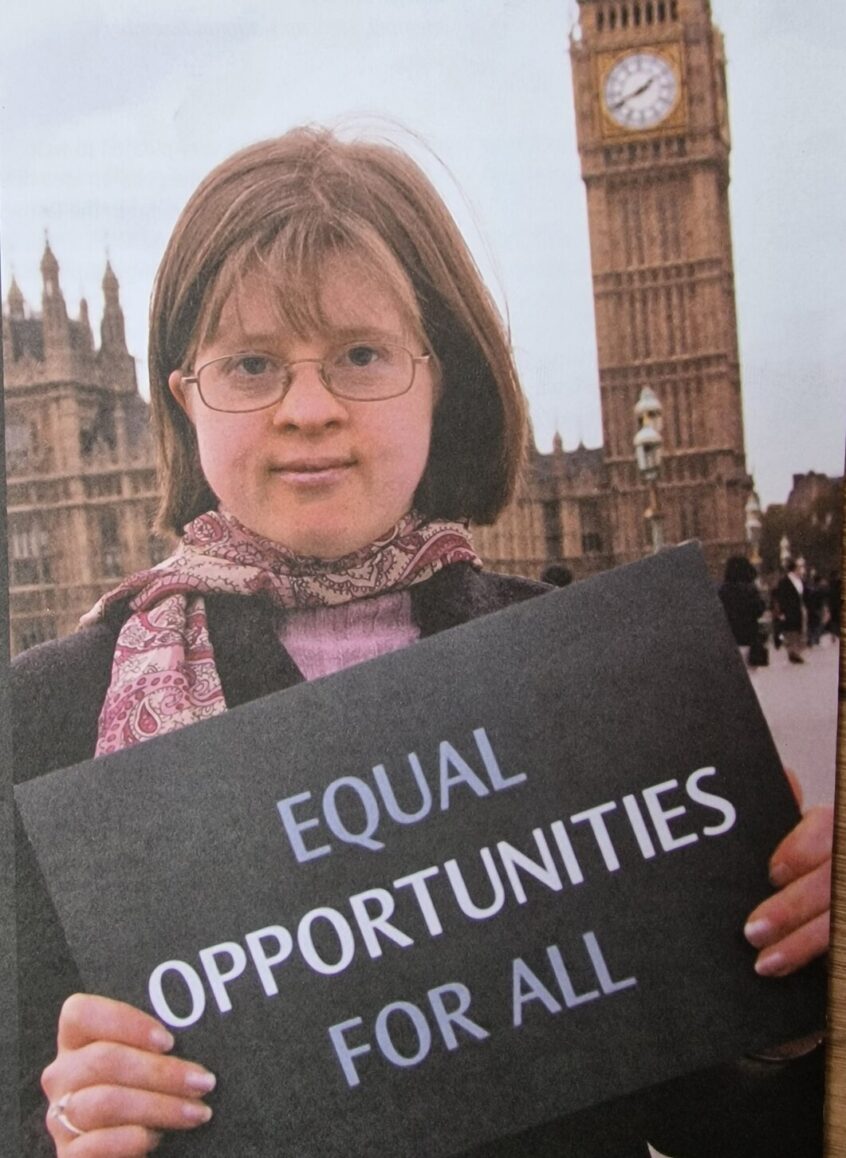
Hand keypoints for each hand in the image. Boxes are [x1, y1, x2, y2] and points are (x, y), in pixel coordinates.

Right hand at [42, 994, 214, 1155]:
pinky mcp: (67, 1155)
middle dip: (161, 1071)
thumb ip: (156, 1045)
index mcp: (75, 1040)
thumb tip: (201, 1033)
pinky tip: (156, 1138)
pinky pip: (93, 1146)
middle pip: (104, 1059)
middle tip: (203, 1082)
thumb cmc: (145, 1091)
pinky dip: (130, 1140)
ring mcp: (60, 1116)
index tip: (169, 1040)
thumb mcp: (146, 1060)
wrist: (128, 1145)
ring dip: (159, 1107)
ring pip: (105, 1102)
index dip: (124, 1022)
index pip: (81, 1013)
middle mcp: (61, 1075)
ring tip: (197, 1112)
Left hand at [744, 803, 832, 975]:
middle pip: (833, 881)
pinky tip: (806, 976)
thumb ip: (785, 818)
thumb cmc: (809, 871)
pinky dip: (830, 964)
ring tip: (765, 963)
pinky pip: (842, 951)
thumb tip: (783, 776)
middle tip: (753, 930)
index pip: (829, 828)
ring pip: (839, 922)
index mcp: (839, 829)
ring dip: (805, 944)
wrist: (830, 910)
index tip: (773, 872)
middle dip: (793, 907)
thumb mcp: (802, 840)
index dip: (802, 850)